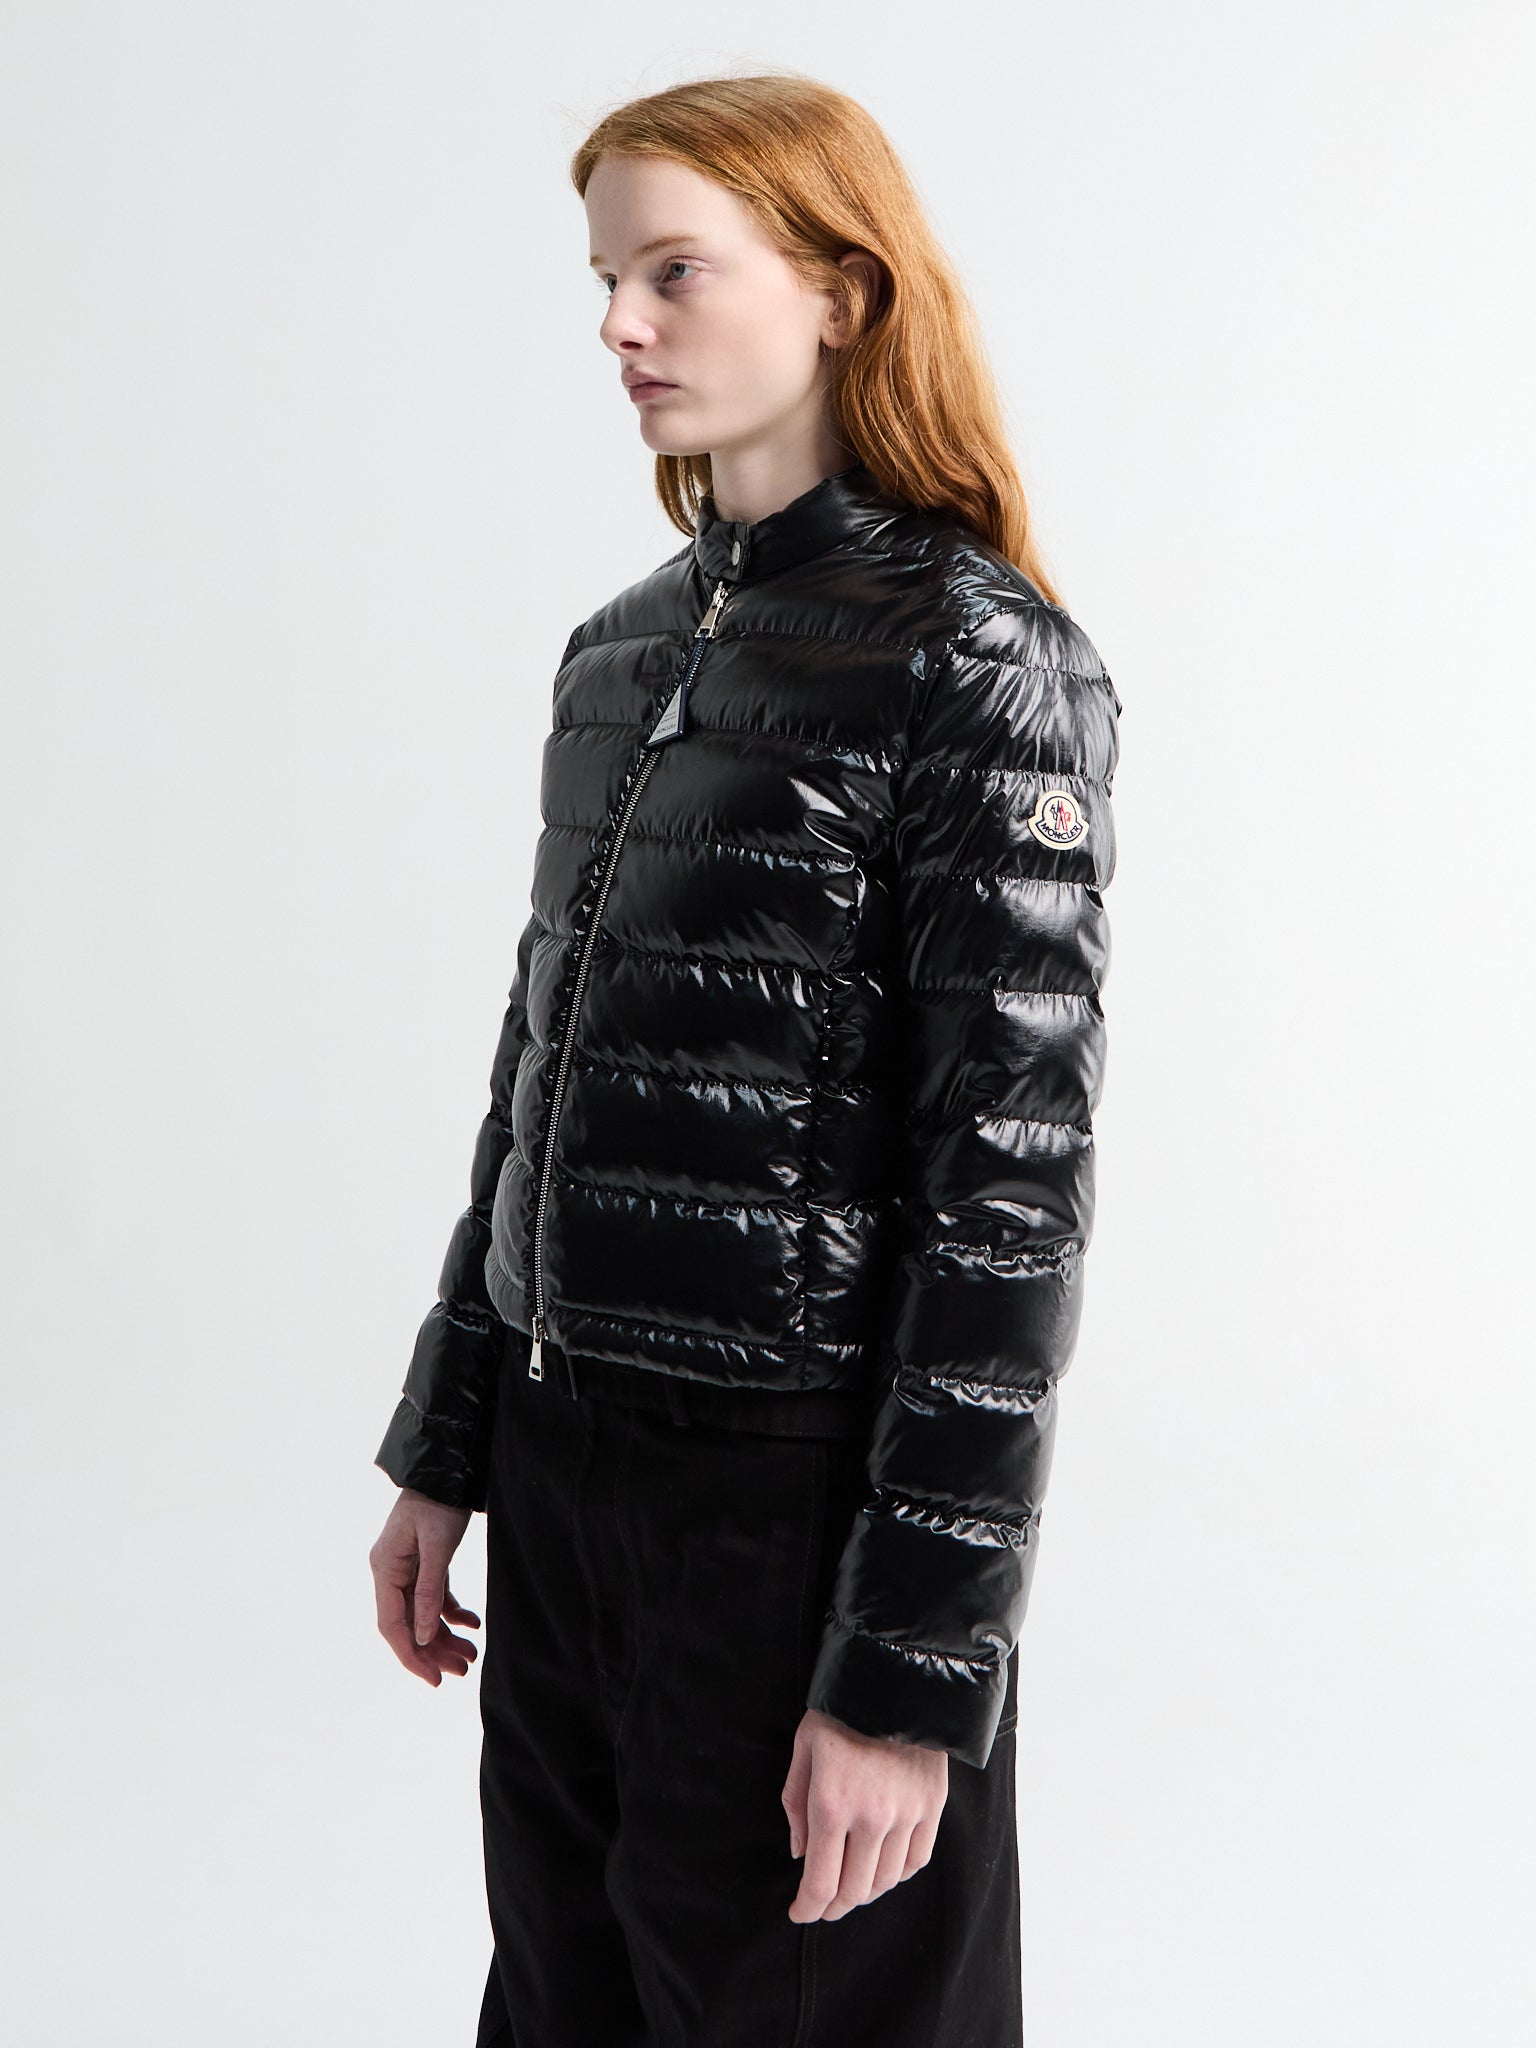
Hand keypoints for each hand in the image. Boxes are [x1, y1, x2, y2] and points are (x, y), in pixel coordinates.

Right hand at [370, 1486, 479, 1685]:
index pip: (392, 1625)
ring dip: (445, 1636)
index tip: (434, 1679)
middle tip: (463, 1670)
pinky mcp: (425, 1563)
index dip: (411, 1655)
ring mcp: (406, 1568)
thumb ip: (429, 1592)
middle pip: (408, 1624)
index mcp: (385, 1568)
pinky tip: (472, 1625)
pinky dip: (452, 1613)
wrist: (449, 1468)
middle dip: (434, 1650)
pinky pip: (434, 1597)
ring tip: (471, 1655)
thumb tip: (421, 1638)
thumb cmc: (440, 1502)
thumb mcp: (438, 1546)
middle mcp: (390, 1572)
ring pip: (422, 1614)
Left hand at [781, 1706, 947, 1920]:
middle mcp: (872, 1818)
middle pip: (855, 1891)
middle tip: (822, 1904)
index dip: (807, 1909)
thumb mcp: (804, 1749)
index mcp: (833, 1805)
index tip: (799, 1913)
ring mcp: (907, 1814)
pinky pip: (917, 1860)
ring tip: (852, 1883)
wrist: (895, 1676)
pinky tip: (884, 1865)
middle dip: (833, 1906)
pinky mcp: (932, 1805)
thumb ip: (797, 1805)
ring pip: (887, 1881)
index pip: (821, 1884)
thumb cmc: (840, 1711)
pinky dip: (898, 1873)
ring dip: (865, 1891)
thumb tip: (802, 1854)